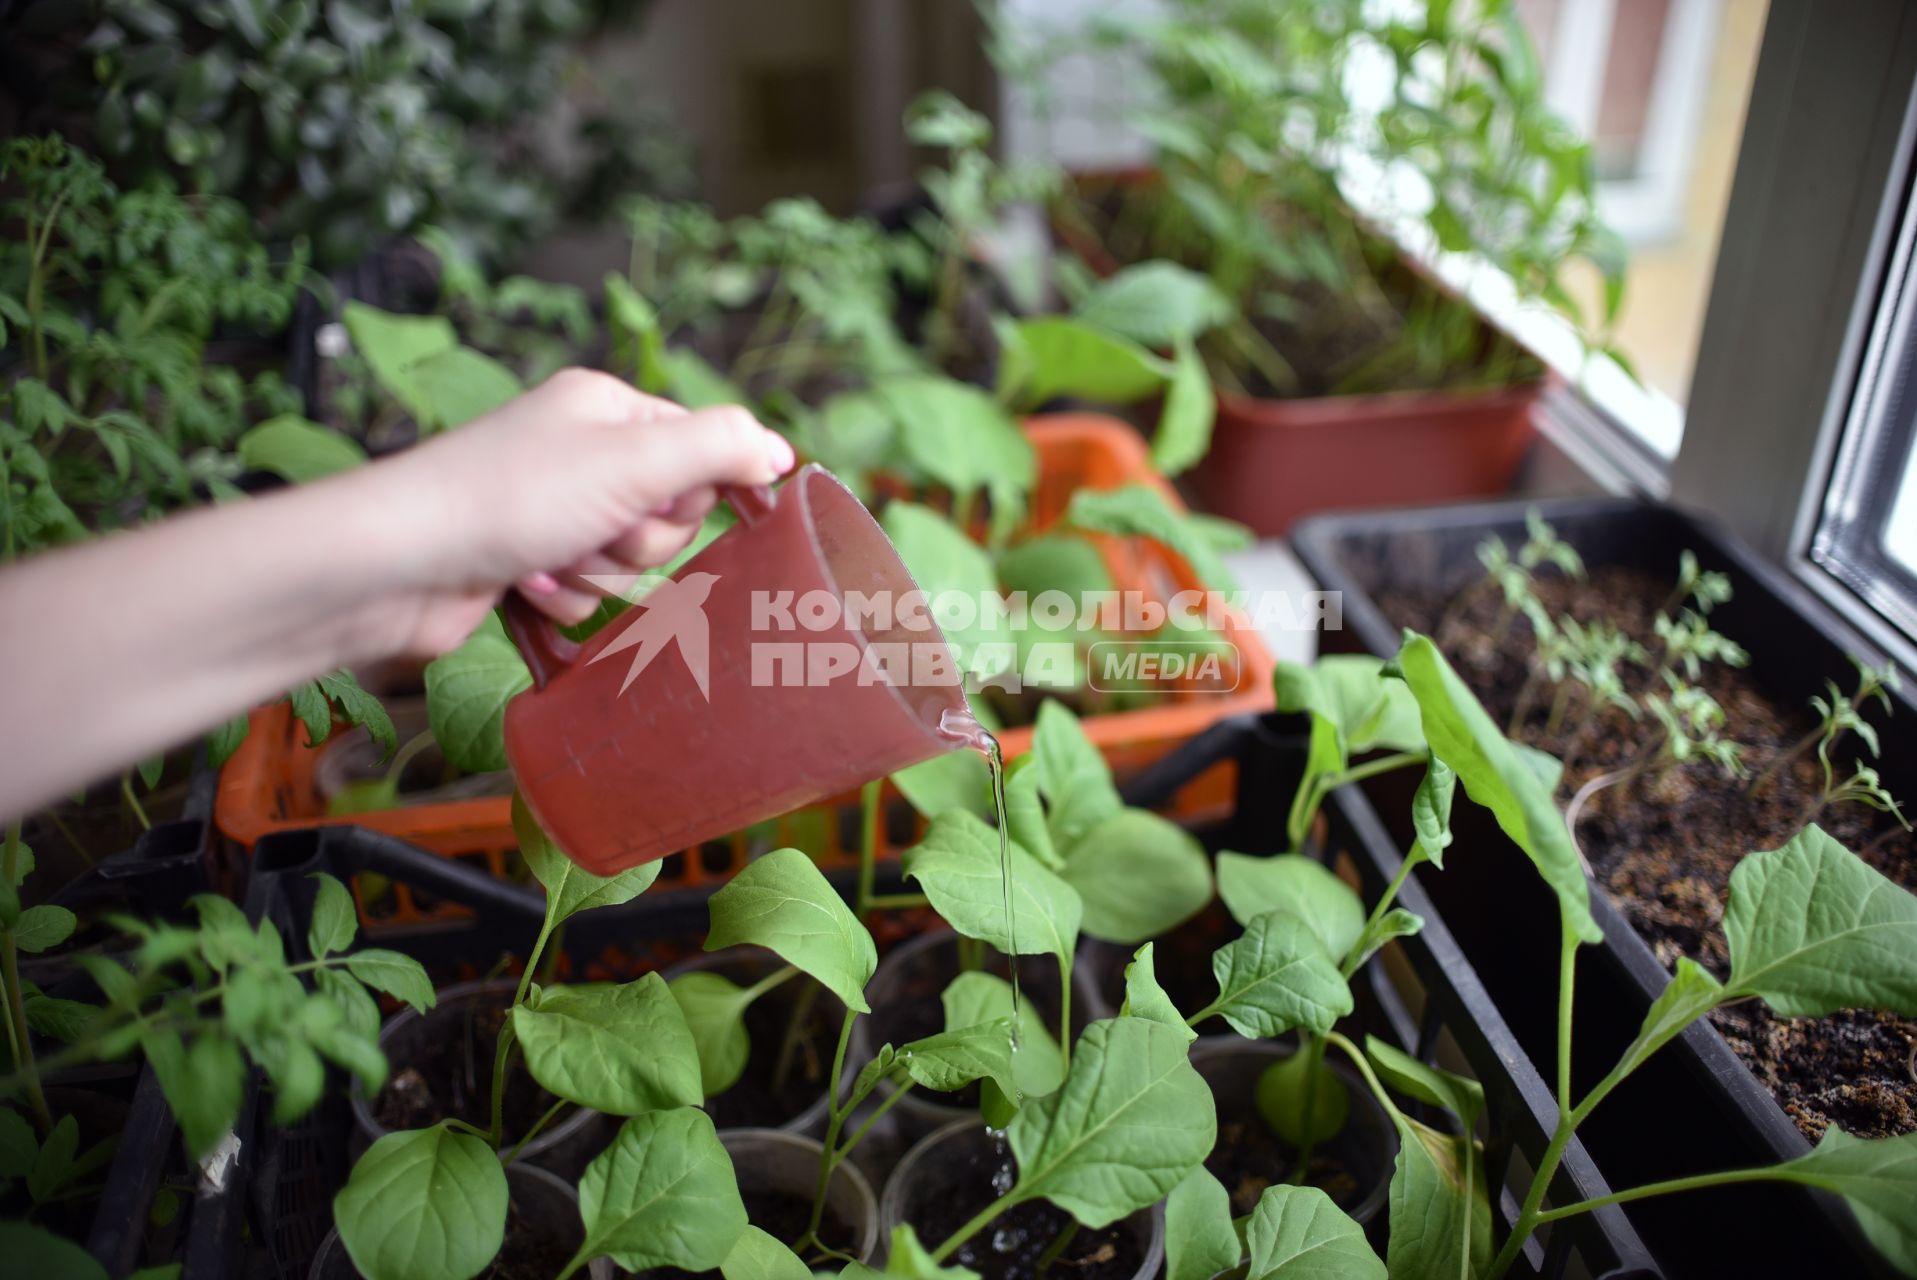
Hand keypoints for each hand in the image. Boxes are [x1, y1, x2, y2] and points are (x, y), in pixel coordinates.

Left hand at [361, 368, 793, 657]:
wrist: (399, 565)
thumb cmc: (512, 497)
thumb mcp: (635, 458)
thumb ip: (720, 446)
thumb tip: (780, 451)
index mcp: (606, 407)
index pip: (701, 443)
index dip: (708, 485)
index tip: (717, 512)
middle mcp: (578, 450)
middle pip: (669, 508)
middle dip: (643, 536)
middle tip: (604, 532)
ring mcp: (549, 508)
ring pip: (628, 558)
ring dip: (600, 572)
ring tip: (551, 561)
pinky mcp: (524, 562)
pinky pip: (584, 590)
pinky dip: (563, 597)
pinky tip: (525, 587)